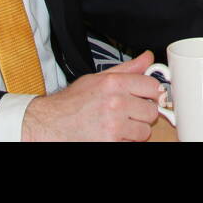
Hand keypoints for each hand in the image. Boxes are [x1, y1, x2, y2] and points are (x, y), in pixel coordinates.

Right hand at [21, 51, 163, 140]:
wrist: (50, 125)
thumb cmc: (72, 103)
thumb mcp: (97, 79)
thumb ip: (126, 69)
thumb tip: (147, 58)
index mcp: (114, 83)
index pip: (152, 86)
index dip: (152, 93)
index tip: (148, 97)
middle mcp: (115, 103)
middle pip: (151, 111)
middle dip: (142, 114)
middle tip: (129, 113)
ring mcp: (113, 126)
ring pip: (144, 131)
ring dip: (135, 130)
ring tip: (118, 125)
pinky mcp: (110, 143)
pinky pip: (132, 143)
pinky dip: (125, 141)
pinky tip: (112, 134)